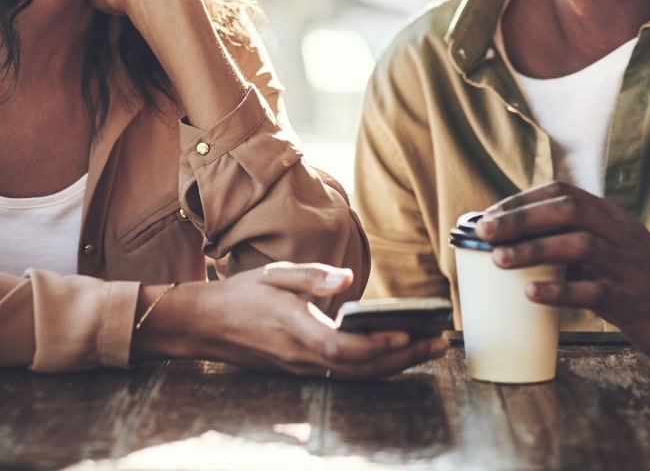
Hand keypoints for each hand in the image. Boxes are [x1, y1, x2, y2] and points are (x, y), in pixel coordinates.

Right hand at [137, 262, 447, 377]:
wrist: (209, 324)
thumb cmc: (243, 294)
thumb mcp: (275, 274)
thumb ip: (312, 277)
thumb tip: (347, 278)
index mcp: (298, 331)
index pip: (346, 348)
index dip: (379, 344)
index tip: (410, 333)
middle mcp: (305, 357)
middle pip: (362, 367)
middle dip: (405, 357)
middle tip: (440, 343)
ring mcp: (305, 368)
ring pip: (359, 374)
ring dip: (396, 364)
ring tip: (428, 348)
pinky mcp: (305, 368)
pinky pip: (348, 373)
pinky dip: (376, 366)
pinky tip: (394, 353)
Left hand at [475, 182, 649, 364]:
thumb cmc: (642, 283)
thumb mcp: (611, 249)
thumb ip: (574, 240)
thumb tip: (515, 241)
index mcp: (611, 217)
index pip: (562, 193)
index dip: (522, 200)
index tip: (488, 214)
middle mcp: (619, 234)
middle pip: (567, 211)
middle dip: (520, 218)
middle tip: (483, 230)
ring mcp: (627, 265)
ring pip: (577, 246)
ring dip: (533, 250)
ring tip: (497, 259)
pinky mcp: (632, 299)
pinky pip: (592, 291)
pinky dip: (559, 290)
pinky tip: (531, 293)